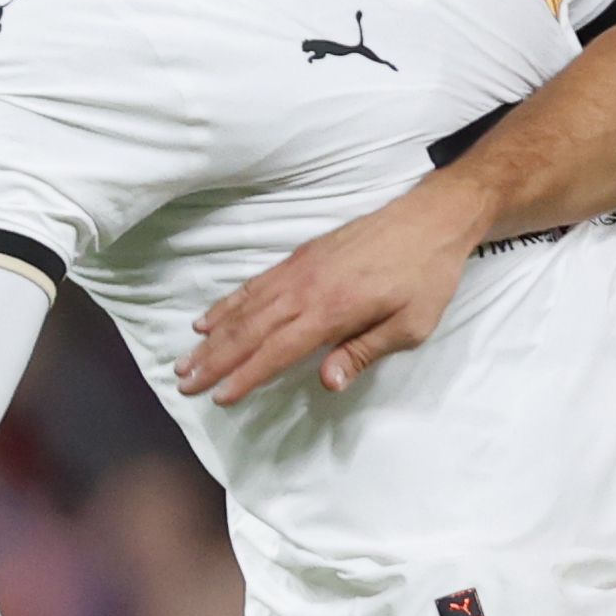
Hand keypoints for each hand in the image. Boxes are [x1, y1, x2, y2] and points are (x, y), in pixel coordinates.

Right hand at [178, 179, 483, 403]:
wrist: (432, 218)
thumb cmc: (427, 277)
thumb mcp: (411, 325)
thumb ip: (364, 352)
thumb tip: (327, 381)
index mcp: (333, 311)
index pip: (277, 350)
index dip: (246, 376)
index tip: (218, 397)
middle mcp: (307, 289)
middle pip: (250, 330)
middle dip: (215, 360)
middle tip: (183, 383)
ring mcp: (300, 270)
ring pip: (246, 307)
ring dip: (213, 335)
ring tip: (186, 357)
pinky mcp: (302, 256)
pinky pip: (256, 283)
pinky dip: (229, 302)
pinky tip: (210, 317)